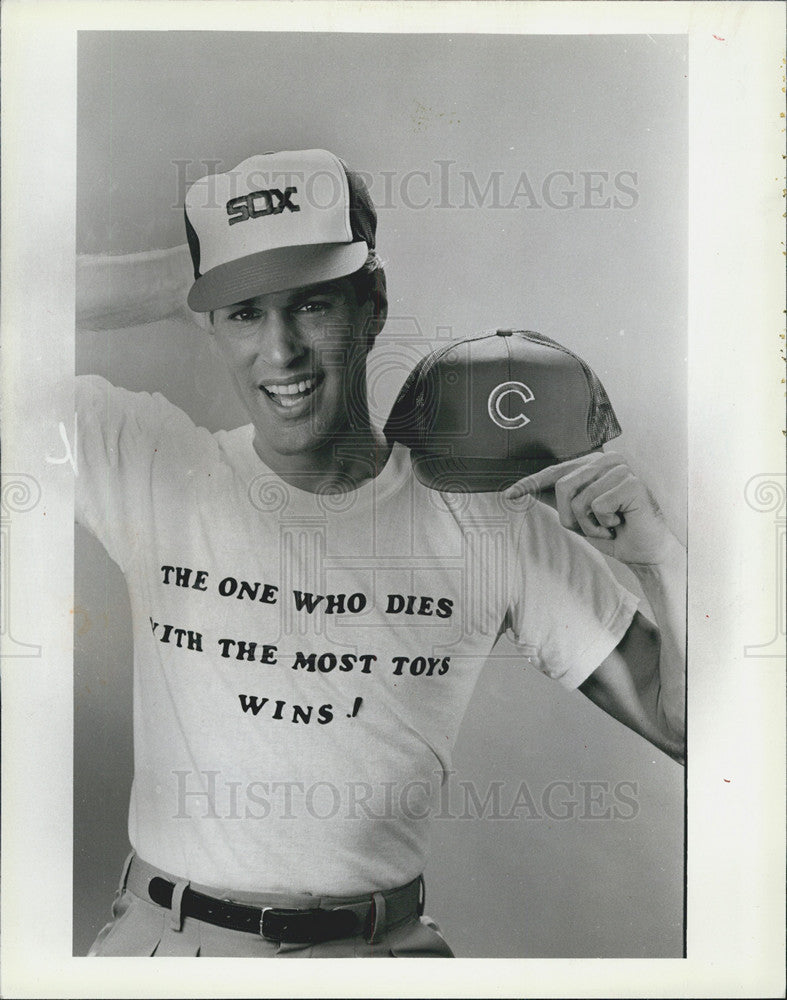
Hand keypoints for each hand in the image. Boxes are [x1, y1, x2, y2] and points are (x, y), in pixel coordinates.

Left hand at [505, 452, 675, 565]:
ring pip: (578, 499)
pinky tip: (620, 524)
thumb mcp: (577, 516)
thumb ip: (556, 499)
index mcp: (594, 463)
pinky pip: (597, 506)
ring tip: (608, 526)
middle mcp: (607, 460)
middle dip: (570, 517)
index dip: (530, 483)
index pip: (555, 471)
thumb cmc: (614, 532)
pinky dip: (604, 525)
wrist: (645, 552)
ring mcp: (621, 469)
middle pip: (562, 486)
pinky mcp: (631, 483)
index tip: (509, 494)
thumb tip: (525, 489)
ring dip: (589, 524)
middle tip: (592, 528)